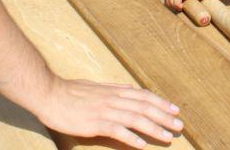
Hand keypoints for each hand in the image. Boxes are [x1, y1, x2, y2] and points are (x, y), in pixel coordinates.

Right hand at [36, 77, 182, 148]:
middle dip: (164, 117)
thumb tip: (129, 89)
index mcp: (114, 90)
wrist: (50, 94)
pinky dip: (132, 138)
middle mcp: (114, 99)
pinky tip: (142, 145)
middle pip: (145, 107)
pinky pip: (118, 131)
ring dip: (154, 128)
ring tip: (168, 137)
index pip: (144, 96)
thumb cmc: (70, 91)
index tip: (175, 111)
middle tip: (179, 127)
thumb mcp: (96, 86)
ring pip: (136, 119)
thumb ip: (113, 89)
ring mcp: (105, 111)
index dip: (161, 103)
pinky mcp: (95, 123)